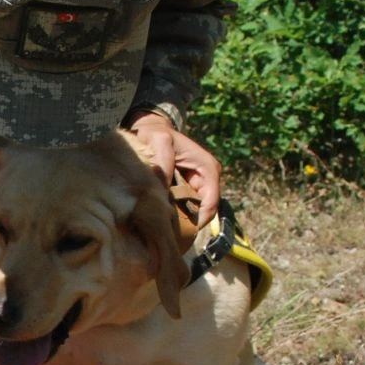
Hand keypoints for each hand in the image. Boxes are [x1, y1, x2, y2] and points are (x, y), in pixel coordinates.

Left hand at [127, 111, 222, 229]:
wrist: (153, 129)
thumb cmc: (157, 134)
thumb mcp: (159, 142)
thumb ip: (163, 162)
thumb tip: (163, 189)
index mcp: (208, 168)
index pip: (211, 203)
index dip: (198, 220)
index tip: (179, 233)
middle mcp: (208, 177)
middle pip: (204, 210)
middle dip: (189, 223)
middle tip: (169, 234)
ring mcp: (200, 183)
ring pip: (196, 210)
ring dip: (183, 220)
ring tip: (164, 229)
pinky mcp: (190, 187)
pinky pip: (187, 206)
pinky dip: (177, 213)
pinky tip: (162, 218)